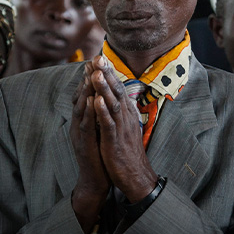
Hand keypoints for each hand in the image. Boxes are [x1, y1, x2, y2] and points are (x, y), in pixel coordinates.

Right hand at [70, 62, 109, 233]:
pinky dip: (89, 112)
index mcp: (84, 121)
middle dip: (86, 79)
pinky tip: (92, 100)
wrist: (96, 181)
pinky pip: (87, 126)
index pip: (86, 95)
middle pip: (81, 97)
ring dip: (86, 91)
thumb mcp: (100, 132)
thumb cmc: (100, 155)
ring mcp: (81, 135)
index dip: (89, 78)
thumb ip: (99, 116)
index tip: (94, 61)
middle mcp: (80, 125)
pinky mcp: (86, 145)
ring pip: (82, 109)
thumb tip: (104, 100)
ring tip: (90, 74)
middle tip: (91, 60)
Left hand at [90, 55, 156, 202]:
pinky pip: (109, 124)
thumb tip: (118, 99)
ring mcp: (122, 129)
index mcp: (127, 114)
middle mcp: (126, 118)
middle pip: (117, 92)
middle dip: (107, 74)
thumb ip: (121, 113)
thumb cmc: (128, 153)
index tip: (100, 58)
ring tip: (97, 73)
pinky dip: (103, 111)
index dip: (109, 74)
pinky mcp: (115, 142)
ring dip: (104, 88)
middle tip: (98, 57)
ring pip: (113, 104)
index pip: (118, 89)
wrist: (136, 176)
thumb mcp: (126, 128)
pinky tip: (97, 101)